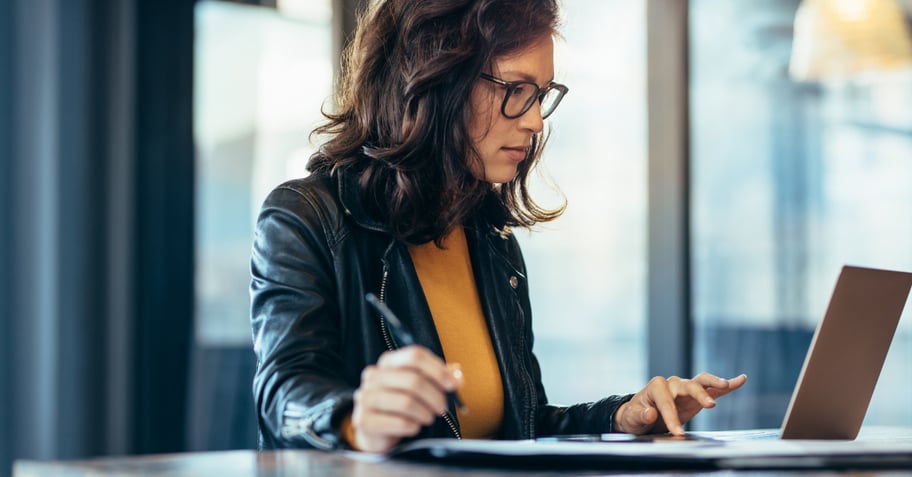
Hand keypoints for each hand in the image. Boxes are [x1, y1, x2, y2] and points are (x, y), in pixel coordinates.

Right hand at [350, 345, 462, 452]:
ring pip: (406, 402)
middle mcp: (373, 375)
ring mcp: (365, 396)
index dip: (438, 370)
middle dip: (435, 396)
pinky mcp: (364, 419)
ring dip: (425, 413)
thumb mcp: (421, 385)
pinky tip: (414, 427)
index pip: (415, 355)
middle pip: (414, 380)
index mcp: (388, 361)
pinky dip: (413, 426)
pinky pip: (398, 422)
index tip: (453, 385)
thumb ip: (440, 377)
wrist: (376, 430)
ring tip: (428, 418)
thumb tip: (458, 376)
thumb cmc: (402, 403)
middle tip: (442, 408)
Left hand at [614, 373, 746, 435]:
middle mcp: (672, 384)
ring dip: (714, 383)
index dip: (672, 417)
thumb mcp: (632, 418)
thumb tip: (650, 413)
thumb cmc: (635, 415)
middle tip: (709, 405)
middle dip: (699, 395)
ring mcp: (685, 388)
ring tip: (726, 384)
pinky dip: (727, 385)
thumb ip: (640, 415)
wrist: (640, 416)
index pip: (666, 401)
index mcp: (656, 387)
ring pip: (702, 382)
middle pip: (688, 385)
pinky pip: (713, 389)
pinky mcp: (696, 396)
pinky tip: (740, 379)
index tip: (677, 433)